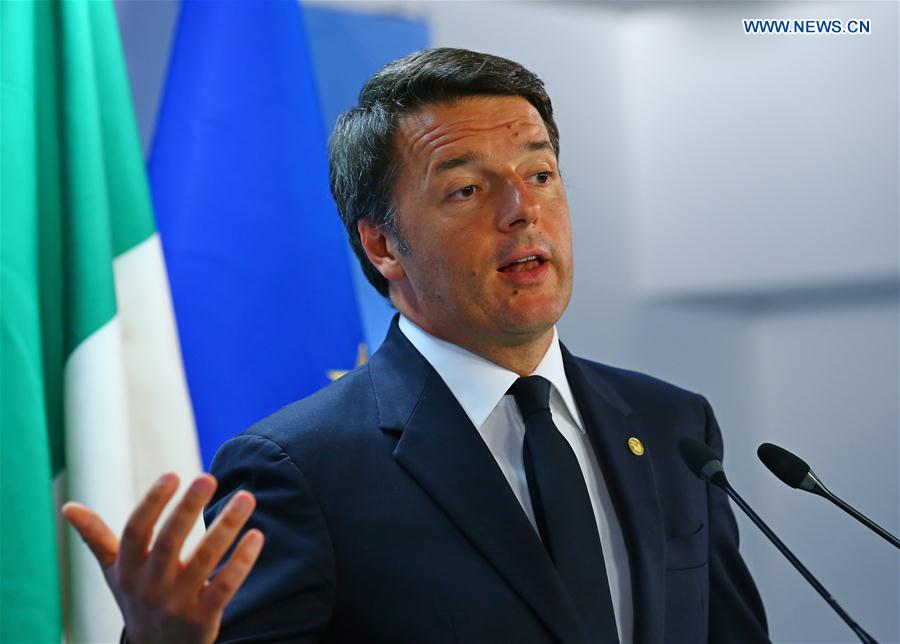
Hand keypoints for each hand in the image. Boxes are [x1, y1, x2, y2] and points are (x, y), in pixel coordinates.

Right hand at [62, 473, 263, 643]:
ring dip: (226, 526)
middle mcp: (151, 585)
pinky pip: (225, 587)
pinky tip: (256, 535)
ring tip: (246, 497)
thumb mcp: (113, 572)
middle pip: (170, 542)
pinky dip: (242, 562)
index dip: (152, 503)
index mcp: (128, 570)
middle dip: (188, 509)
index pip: (135, 532)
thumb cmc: (137, 599)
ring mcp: (178, 603)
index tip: (172, 475)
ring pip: (205, 560)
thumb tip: (67, 507)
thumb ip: (96, 538)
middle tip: (208, 477)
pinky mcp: (204, 618)